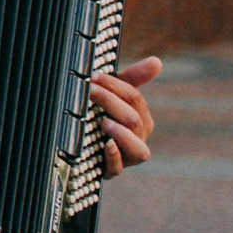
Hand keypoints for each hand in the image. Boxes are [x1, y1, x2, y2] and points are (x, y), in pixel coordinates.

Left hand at [95, 54, 159, 174]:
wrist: (75, 145)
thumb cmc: (98, 114)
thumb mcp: (111, 95)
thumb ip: (131, 79)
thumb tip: (157, 61)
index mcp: (141, 118)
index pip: (135, 99)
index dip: (116, 86)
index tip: (94, 76)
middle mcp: (138, 139)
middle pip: (134, 121)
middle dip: (112, 103)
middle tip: (91, 91)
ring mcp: (126, 157)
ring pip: (139, 151)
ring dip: (123, 135)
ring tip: (105, 122)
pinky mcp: (109, 171)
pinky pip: (117, 169)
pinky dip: (114, 157)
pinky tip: (106, 145)